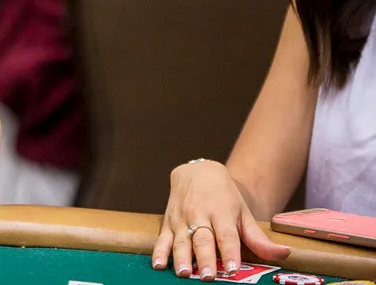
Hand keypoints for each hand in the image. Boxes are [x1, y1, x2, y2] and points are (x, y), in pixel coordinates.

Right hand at [153, 161, 290, 279]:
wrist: (197, 171)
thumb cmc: (224, 196)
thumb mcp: (243, 213)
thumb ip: (259, 238)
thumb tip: (286, 254)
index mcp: (222, 212)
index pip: (227, 235)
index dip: (229, 251)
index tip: (232, 267)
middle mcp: (199, 214)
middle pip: (202, 239)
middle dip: (204, 258)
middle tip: (208, 276)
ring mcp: (181, 218)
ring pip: (181, 240)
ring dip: (181, 257)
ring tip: (184, 273)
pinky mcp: (167, 222)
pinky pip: (162, 239)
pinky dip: (159, 252)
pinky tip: (158, 265)